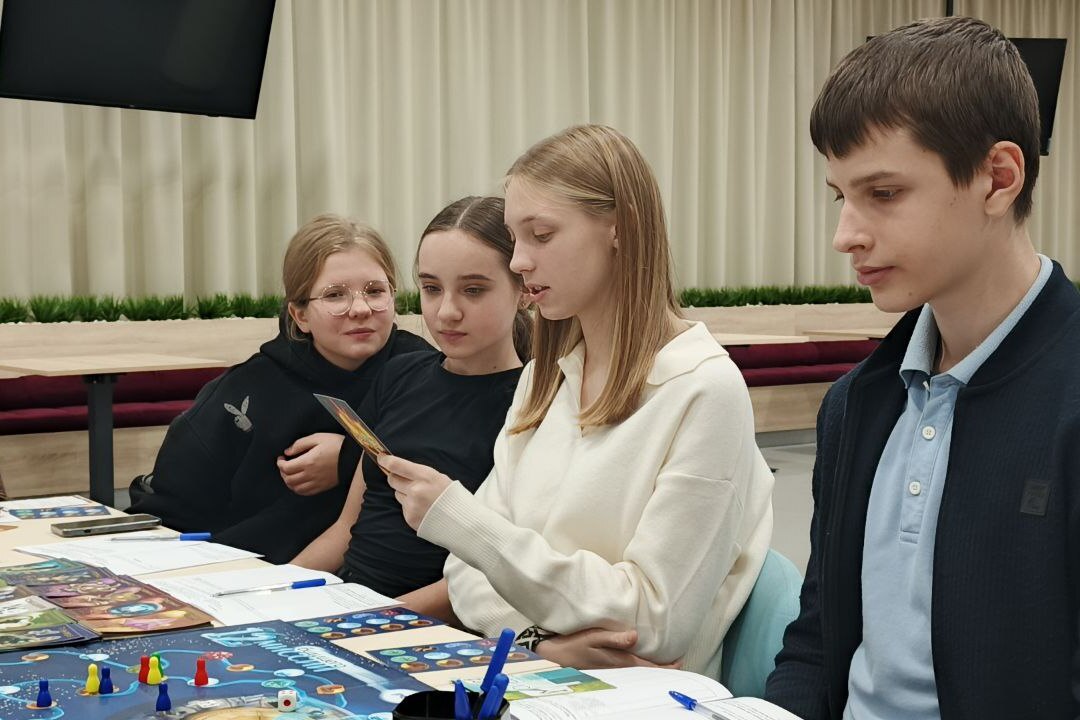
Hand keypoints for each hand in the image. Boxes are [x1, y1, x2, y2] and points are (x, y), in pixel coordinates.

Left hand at [277, 433, 344, 495]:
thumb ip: (300, 444)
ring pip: (295, 488)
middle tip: (284, 465)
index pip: (286, 468)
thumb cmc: (336, 445)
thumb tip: (287, 452)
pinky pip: (305, 492)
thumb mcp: (318, 437)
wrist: (353, 457)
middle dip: (282, 472)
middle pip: (288, 479)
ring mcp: (317, 483)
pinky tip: (299, 482)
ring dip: (289, 482)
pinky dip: (298, 489)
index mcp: (308, 462)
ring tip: (290, 474)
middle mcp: (311, 475)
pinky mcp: (322, 487)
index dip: (280, 463)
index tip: (281, 458)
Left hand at [379, 455, 452, 529]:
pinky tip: (422, 508)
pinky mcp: (409, 517)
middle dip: (395, 477)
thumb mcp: (438, 477)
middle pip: (392, 479)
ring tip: (420, 497)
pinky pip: (403, 507)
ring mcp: (411, 505)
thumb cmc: (451, 495)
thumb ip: (418, 473)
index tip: (381, 458)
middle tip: (404, 479)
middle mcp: (416, 490)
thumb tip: (398, 468)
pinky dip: (409, 506)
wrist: (460, 520)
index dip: (386, 460)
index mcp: (425, 476)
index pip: (397, 465)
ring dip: (404, 493)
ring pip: (397, 493)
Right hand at [536, 629, 681, 669]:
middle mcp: (617, 668)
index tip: (679, 663)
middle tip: (675, 664)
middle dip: (660, 668)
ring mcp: (611, 669)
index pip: (647, 666)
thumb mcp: (593, 637)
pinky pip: (627, 669)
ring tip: (662, 663)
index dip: (664, 666)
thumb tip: (636, 636)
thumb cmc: (572, 645)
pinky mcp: (605, 667)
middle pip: (644, 670)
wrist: (553, 657)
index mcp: (618, 661)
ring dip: (650, 667)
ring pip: (637, 670)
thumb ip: (614, 637)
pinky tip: (639, 661)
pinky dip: (638, 665)